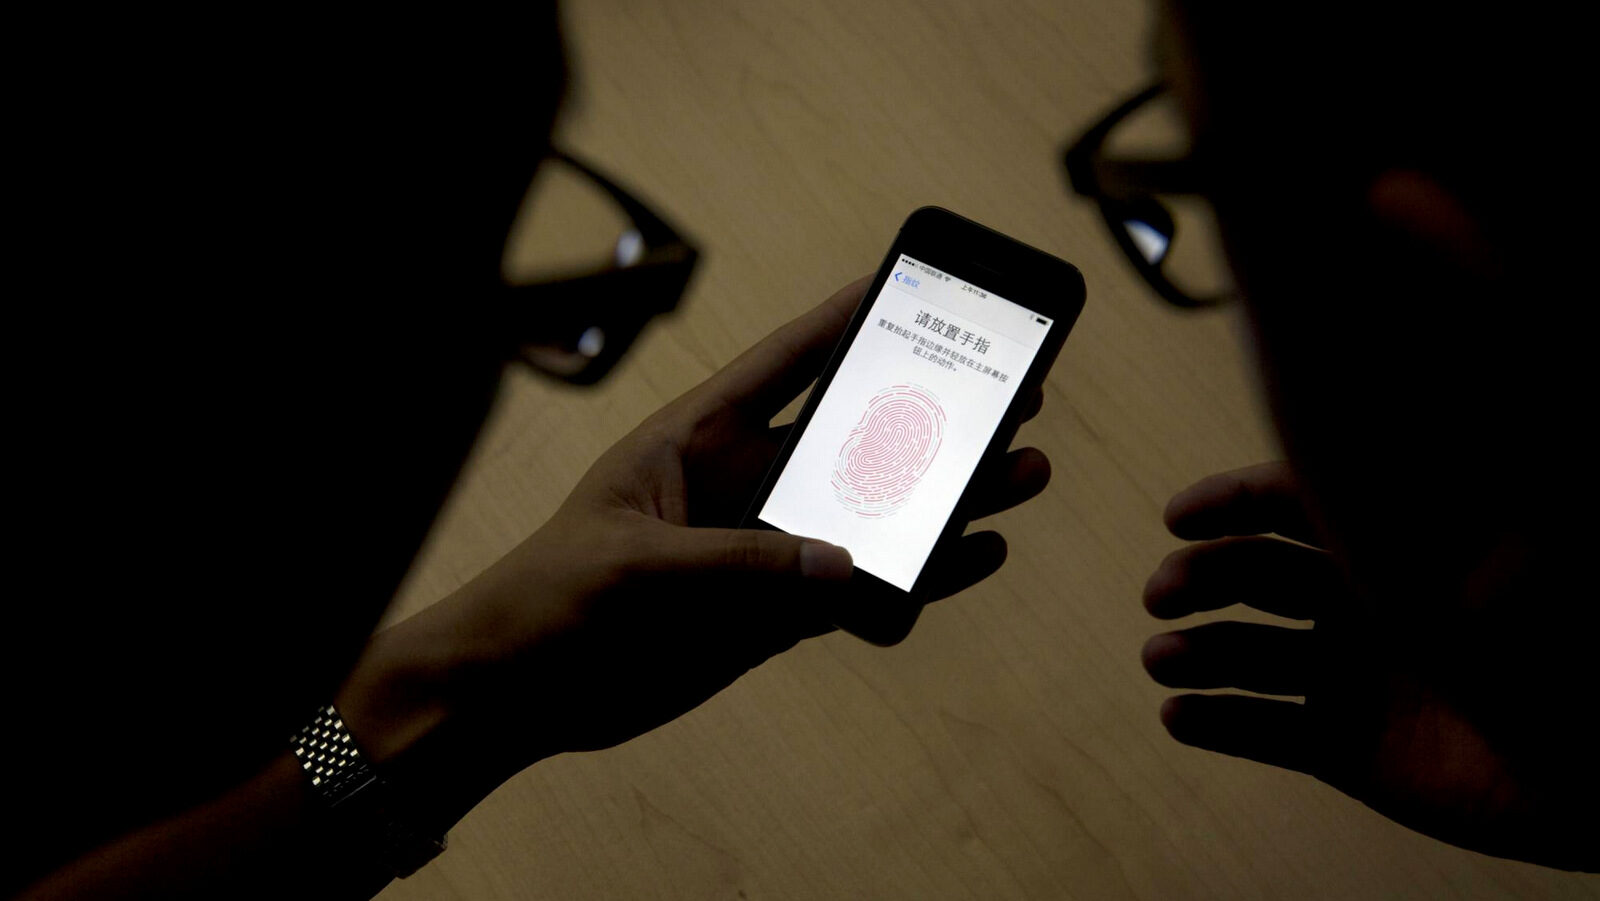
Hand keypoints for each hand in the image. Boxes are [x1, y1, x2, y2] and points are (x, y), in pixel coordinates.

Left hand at [341, 277, 1051, 824]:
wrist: (514, 692)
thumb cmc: (547, 601)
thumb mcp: (633, 568)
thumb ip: (735, 564)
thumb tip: (842, 566)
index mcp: (694, 439)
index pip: (782, 365)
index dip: (843, 321)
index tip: (909, 283)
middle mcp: (739, 484)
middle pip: (852, 438)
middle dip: (929, 414)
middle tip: (1012, 391)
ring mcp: (762, 548)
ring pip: (871, 512)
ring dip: (942, 497)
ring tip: (1022, 474)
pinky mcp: (773, 612)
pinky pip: (861, 587)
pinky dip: (916, 575)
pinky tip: (973, 557)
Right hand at [1141, 462, 1595, 870]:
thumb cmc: (1556, 639)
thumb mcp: (1488, 548)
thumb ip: (1403, 490)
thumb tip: (1341, 414)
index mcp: (1393, 549)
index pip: (1295, 506)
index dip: (1232, 504)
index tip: (1180, 517)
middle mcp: (1364, 607)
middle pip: (1257, 579)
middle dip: (1201, 579)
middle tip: (1163, 593)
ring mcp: (1354, 679)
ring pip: (1250, 658)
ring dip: (1197, 655)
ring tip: (1161, 661)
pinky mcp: (1350, 751)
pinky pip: (1268, 734)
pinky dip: (1219, 725)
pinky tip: (1180, 717)